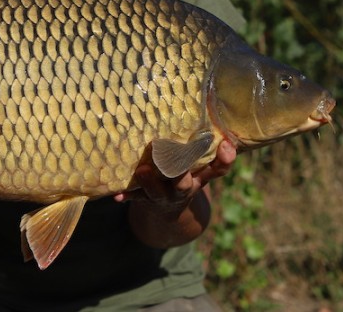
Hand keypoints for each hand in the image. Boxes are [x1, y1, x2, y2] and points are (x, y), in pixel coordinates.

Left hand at [114, 140, 236, 208]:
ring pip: (157, 191)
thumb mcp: (201, 168)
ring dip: (150, 182)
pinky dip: (126, 195)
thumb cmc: (185, 176)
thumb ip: (210, 150)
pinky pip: (134, 197)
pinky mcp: (144, 198)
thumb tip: (224, 134)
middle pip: (184, 185)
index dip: (223, 160)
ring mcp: (162, 195)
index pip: (216, 170)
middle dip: (180, 175)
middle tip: (178, 164)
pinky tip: (117, 195)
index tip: (226, 145)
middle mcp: (182, 189)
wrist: (168, 208)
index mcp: (199, 178)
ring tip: (143, 170)